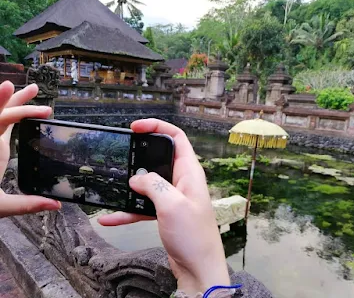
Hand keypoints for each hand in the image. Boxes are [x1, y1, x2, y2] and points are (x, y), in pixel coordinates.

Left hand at [0, 81, 60, 217]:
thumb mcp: (0, 206)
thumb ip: (27, 204)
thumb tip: (57, 204)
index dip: (2, 103)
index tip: (10, 86)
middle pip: (0, 113)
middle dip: (17, 99)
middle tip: (36, 89)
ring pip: (1, 115)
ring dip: (16, 102)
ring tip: (33, 90)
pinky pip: (3, 124)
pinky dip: (13, 114)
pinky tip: (24, 110)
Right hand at [98, 119, 229, 294]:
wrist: (199, 269)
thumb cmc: (194, 236)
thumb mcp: (172, 205)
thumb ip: (153, 185)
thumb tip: (136, 178)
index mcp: (189, 172)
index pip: (176, 137)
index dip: (157, 127)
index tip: (136, 128)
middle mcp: (182, 181)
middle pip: (159, 158)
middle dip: (139, 156)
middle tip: (121, 157)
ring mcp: (172, 197)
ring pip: (148, 183)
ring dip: (130, 186)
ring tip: (112, 187)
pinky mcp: (165, 213)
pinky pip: (143, 207)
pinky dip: (128, 211)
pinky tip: (110, 218)